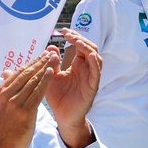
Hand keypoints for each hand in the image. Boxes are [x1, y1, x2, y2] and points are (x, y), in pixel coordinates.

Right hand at [0, 52, 55, 147]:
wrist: (1, 144)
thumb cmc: (5, 125)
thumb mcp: (2, 103)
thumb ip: (7, 87)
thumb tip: (7, 72)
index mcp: (2, 90)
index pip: (19, 72)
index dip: (32, 62)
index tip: (42, 54)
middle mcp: (7, 93)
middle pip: (26, 73)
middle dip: (39, 61)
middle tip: (51, 52)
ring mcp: (15, 102)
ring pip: (32, 80)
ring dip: (44, 67)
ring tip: (53, 58)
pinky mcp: (24, 110)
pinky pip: (37, 92)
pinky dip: (45, 81)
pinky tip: (51, 72)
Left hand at [45, 29, 101, 147]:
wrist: (62, 116)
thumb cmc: (58, 97)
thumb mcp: (51, 76)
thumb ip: (52, 63)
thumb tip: (50, 47)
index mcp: (77, 65)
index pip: (80, 46)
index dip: (74, 36)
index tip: (63, 30)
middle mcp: (86, 69)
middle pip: (90, 48)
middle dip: (80, 39)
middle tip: (69, 34)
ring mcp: (91, 78)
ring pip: (96, 58)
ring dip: (88, 48)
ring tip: (78, 42)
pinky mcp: (92, 87)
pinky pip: (97, 73)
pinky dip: (95, 63)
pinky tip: (90, 56)